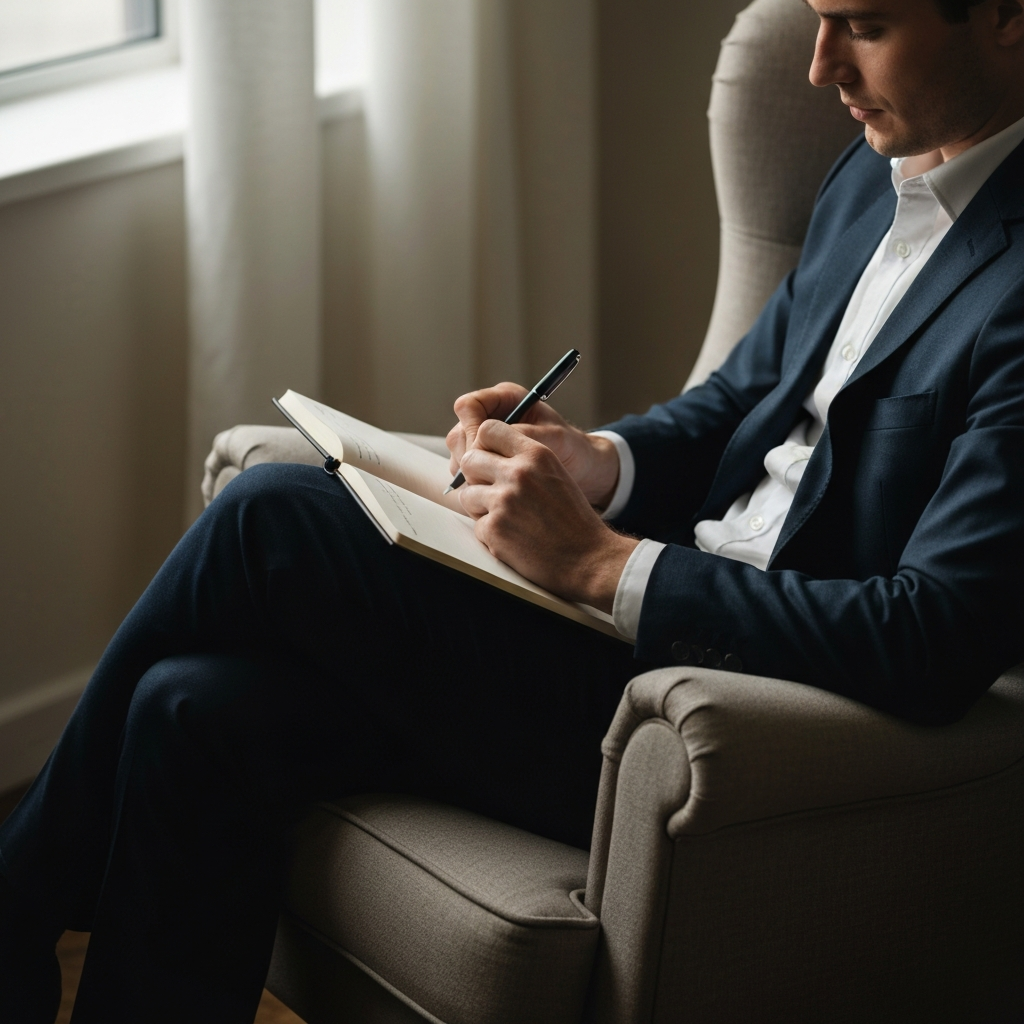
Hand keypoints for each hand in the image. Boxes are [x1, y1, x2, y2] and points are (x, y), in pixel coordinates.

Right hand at [446, 382, 619, 507]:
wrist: (583, 469)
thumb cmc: (573, 449)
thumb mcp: (553, 439)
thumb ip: (521, 435)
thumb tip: (487, 439)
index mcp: (505, 399)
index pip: (468, 407)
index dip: (471, 428)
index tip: (485, 450)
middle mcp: (490, 417)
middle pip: (458, 433)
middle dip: (468, 456)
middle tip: (488, 476)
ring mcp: (485, 442)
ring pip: (459, 455)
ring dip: (469, 472)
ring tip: (493, 486)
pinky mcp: (486, 462)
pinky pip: (466, 471)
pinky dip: (474, 483)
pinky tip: (492, 493)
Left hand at [457, 420, 638, 611]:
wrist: (589, 558)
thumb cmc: (573, 519)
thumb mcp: (555, 474)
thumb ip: (523, 460)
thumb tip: (484, 454)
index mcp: (536, 454)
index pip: (489, 429)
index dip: (483, 444)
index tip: (487, 458)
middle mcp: (518, 473)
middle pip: (470, 459)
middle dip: (475, 476)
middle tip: (490, 492)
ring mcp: (504, 501)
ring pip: (467, 494)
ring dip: (480, 507)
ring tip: (506, 518)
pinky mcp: (495, 529)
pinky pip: (476, 525)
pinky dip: (491, 535)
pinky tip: (513, 538)